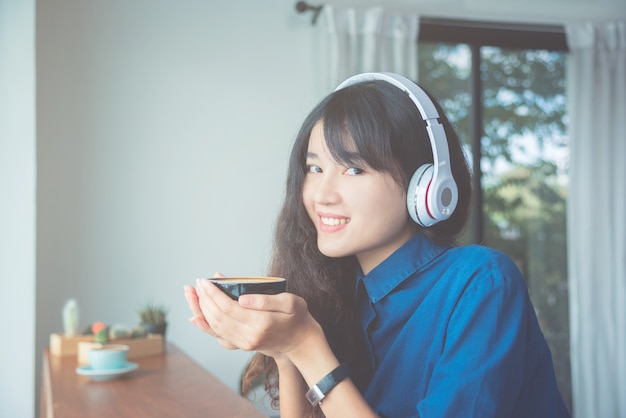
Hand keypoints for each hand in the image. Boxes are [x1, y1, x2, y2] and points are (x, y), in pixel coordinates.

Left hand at [195, 277, 322, 358]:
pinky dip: (205, 325)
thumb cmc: (298, 317)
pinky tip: (196, 316)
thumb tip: (241, 298)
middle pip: (218, 317)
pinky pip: (219, 335)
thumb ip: (266, 300)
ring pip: (215, 327)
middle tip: (196, 283)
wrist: (301, 342)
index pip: (229, 307)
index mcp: (261, 323)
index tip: (205, 280)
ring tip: (192, 294)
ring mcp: (245, 343)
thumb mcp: (291, 302)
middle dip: (204, 299)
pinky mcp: (242, 345)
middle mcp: (250, 336)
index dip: (214, 293)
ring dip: (201, 310)